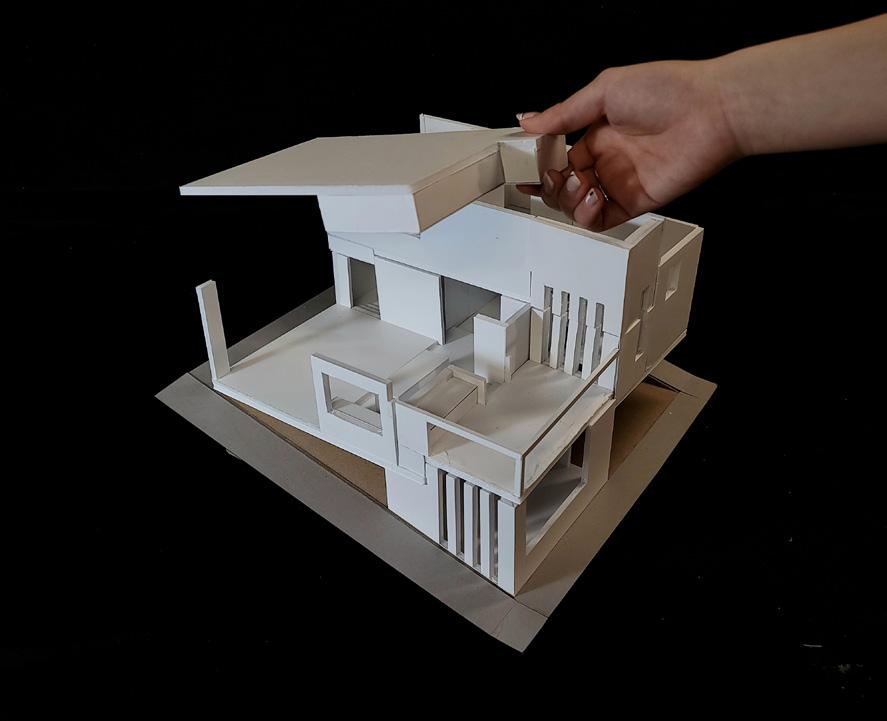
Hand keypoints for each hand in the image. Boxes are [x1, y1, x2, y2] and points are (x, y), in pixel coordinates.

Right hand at [517, 60, 742, 229]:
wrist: (713, 111)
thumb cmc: (669, 90)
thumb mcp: (605, 90)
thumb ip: (564, 113)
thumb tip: (528, 121)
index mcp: (598, 133)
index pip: (558, 157)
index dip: (541, 164)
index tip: (526, 164)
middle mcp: (608, 160)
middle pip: (564, 186)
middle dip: (551, 185)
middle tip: (553, 176)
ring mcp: (621, 182)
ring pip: (578, 206)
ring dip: (569, 200)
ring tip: (580, 183)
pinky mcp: (636, 202)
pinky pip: (602, 220)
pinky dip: (588, 215)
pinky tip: (593, 196)